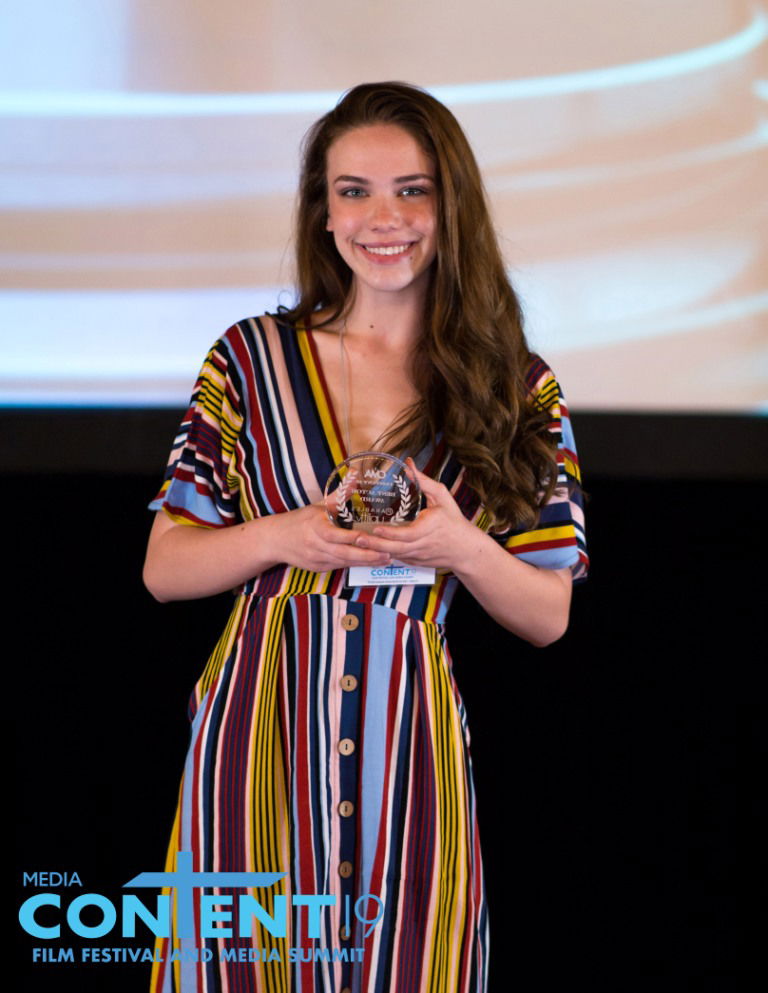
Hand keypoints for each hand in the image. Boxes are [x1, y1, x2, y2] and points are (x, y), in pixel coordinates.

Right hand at [277, 503, 393, 572]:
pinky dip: (354, 565)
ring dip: (365, 562)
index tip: (370, 538)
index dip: (353, 539)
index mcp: (315, 527)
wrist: (275, 540)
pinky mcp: (318, 568)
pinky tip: (371, 563)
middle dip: (366, 556)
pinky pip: (339, 567)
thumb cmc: (300, 520)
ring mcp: (316, 559)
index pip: (336, 535)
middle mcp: (316, 545)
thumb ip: (339, 493)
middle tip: (387, 555)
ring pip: (344, 562)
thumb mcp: (318, 505)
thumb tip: (355, 474)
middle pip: (344, 553)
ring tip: (385, 560)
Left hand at [354, 459, 478, 571]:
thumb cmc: (453, 520)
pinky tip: (369, 549)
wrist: (465, 549)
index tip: (376, 527)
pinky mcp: (415, 561)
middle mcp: (421, 545)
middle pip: (395, 548)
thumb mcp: (442, 497)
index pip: (407, 534)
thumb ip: (424, 481)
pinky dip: (383, 555)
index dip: (391, 533)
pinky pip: (397, 558)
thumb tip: (408, 463)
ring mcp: (417, 555)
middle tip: (356, 538)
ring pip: (393, 556)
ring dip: (375, 550)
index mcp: (428, 528)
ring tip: (357, 543)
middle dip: (375, 544)